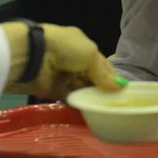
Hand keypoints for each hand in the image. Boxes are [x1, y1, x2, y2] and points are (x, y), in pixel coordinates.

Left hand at [3, 24, 124, 100]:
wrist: (33, 55)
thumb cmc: (65, 48)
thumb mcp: (90, 54)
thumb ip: (104, 73)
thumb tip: (121, 87)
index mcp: (83, 46)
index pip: (101, 64)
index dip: (112, 77)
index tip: (123, 91)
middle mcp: (74, 61)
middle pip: (93, 79)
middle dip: (103, 90)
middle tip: (116, 104)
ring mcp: (64, 76)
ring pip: (82, 90)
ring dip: (92, 98)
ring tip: (106, 110)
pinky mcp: (54, 90)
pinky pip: (71, 99)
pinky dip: (79, 105)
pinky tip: (91, 111)